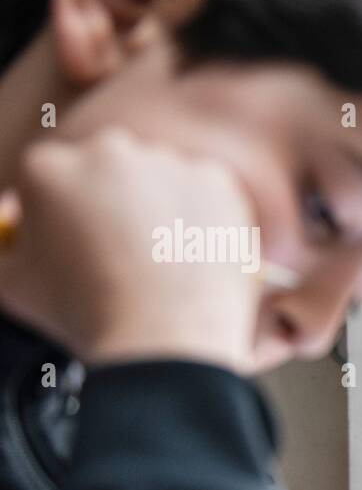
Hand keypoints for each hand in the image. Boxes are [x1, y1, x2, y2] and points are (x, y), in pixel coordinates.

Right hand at [0, 127, 261, 372]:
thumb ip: (5, 250)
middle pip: (107, 171)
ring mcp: (165, 161)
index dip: (65, 215)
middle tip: (127, 254)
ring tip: (163, 263)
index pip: (53, 178)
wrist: (162, 338)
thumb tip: (11, 237)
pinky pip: (206, 193)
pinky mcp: (214, 180)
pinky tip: (194, 256)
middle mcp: (106, 151)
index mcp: (47, 167)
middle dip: (114, 204)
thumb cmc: (83, 317)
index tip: (81, 246)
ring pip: (160, 180)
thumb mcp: (14, 285)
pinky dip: (205, 219)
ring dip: (161, 209)